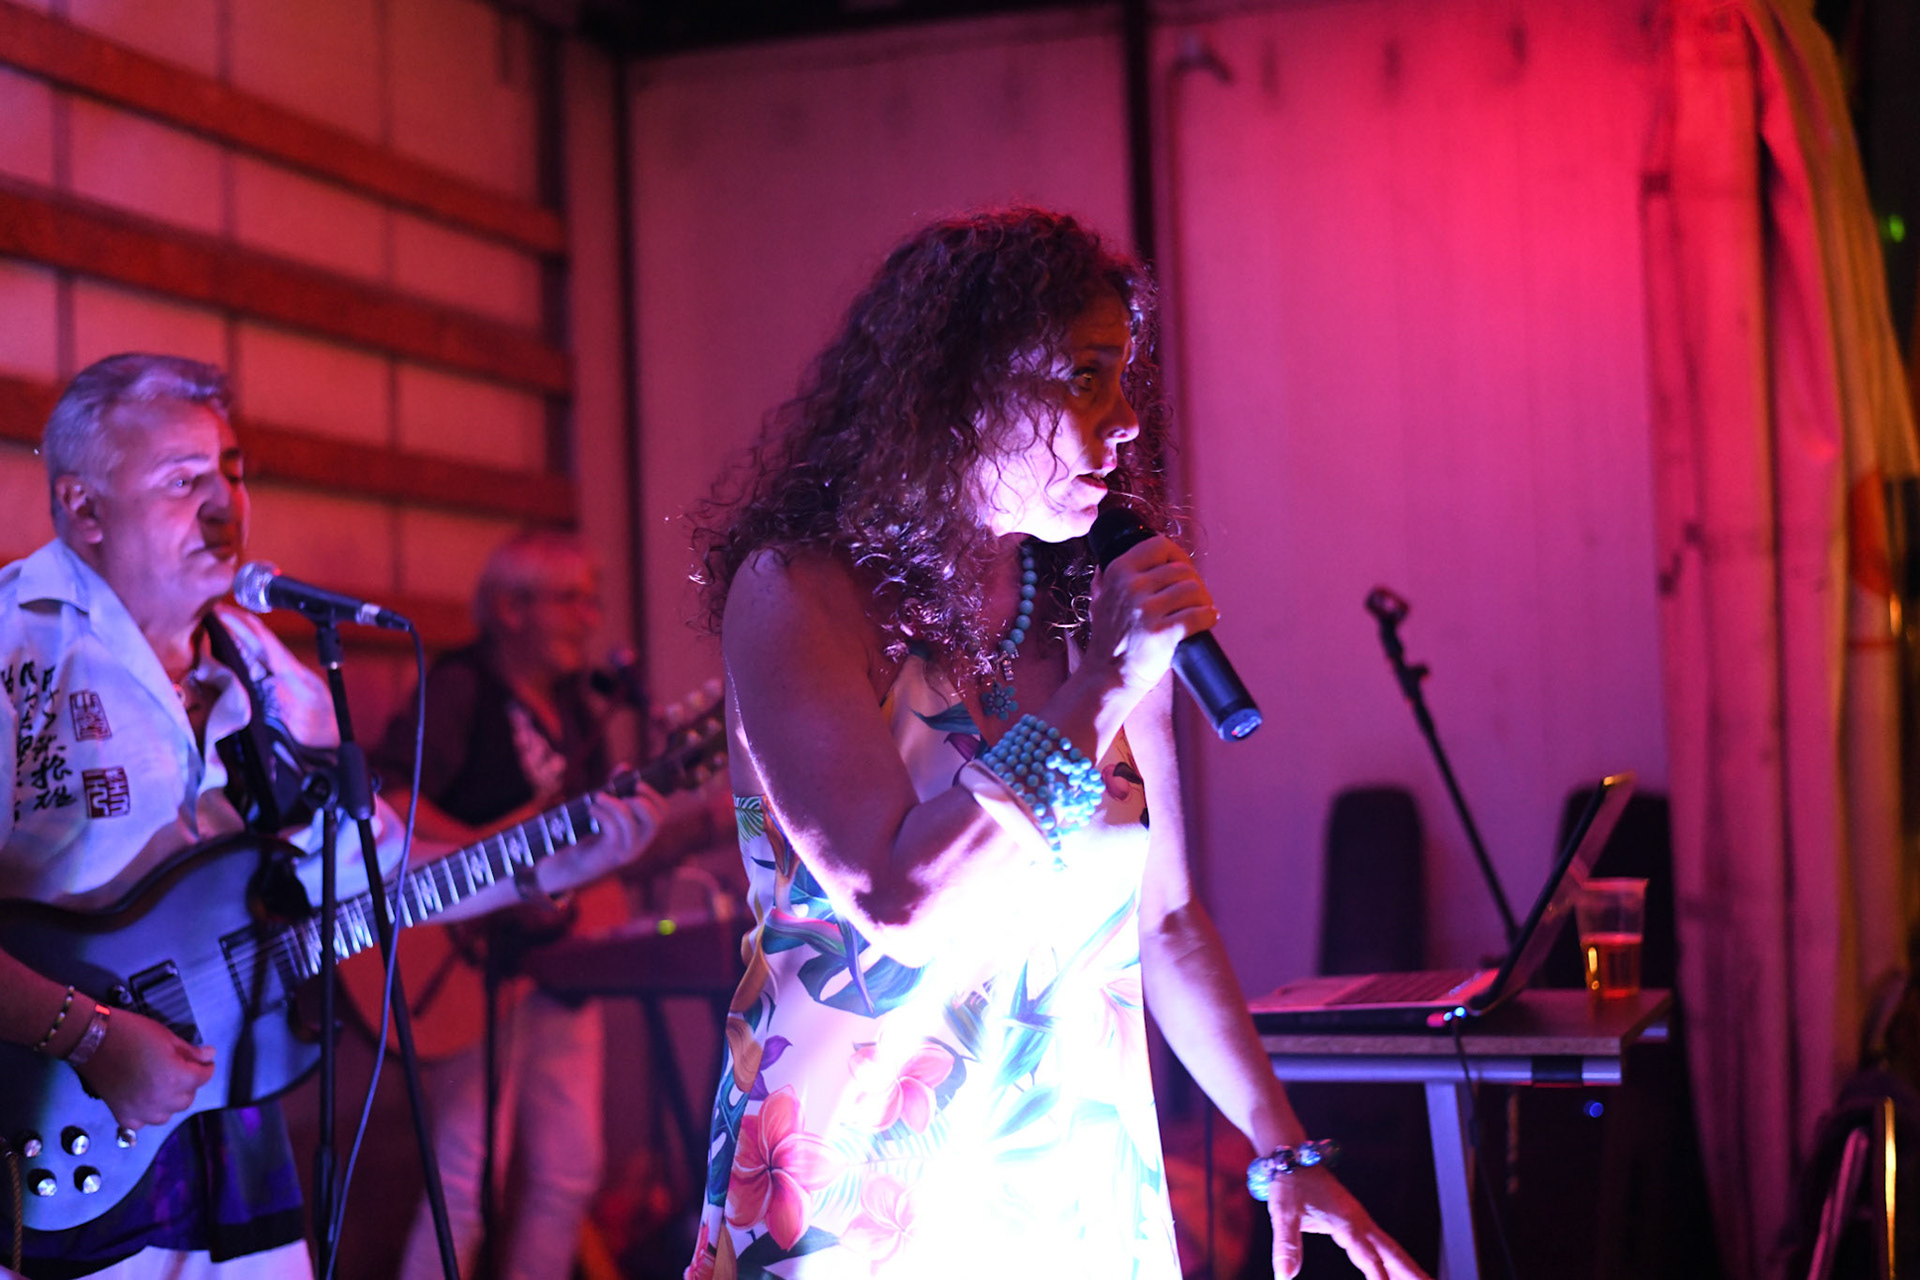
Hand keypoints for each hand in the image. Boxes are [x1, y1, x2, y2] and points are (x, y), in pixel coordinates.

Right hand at [72, 1006, 215, 1130]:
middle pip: (187, 1099)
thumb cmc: (132, 1033)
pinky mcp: (121, 1115)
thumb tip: (209, 1056)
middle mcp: (160, 1100)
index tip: (205, 1062)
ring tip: (164, 1085)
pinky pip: (142, 1123)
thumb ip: (190, 1052)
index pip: (203, 1078)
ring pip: (167, 1114)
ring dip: (170, 1101)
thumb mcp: (167, 1037)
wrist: (93, 1040)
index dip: (206, 1068)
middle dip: (189, 1084)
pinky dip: (146, 1113)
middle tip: (182, 1070)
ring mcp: (140, 1111)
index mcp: (175, 1078)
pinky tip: (144, 1100)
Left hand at [539, 784, 666, 892]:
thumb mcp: (608, 809)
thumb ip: (617, 788)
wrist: (574, 863)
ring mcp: (627, 851)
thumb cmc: (593, 833)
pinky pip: (612, 829)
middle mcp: (641, 843)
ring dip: (614, 804)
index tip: (638, 784)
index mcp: (643, 832)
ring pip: (630, 823)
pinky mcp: (610, 854)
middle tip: (623, 794)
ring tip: (599, 797)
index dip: (654, 796)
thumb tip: (625, 767)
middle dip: (640, 802)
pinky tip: (592, 809)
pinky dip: (602, 814)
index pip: (663, 813)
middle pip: (654, 820)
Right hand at [1085, 534, 1217, 695]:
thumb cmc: (1110, 641)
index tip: (1182, 571)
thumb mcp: (1099, 601)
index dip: (1177, 556)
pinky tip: (1207, 620)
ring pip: (1194, 590)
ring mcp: (1146, 611)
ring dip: (1204, 601)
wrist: (1109, 677)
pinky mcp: (1163, 633)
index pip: (1160, 545)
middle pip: (1183, 570)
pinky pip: (1199, 615)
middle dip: (1195, 583)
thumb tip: (1110, 556)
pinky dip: (1208, 617)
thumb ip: (1106, 578)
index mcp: (1118, 572)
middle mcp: (1131, 587)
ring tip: (1200, 611)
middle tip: (1194, 599)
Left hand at [1267, 1168, 1429, 1279]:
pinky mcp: (1356, 1222)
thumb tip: (1284, 1277)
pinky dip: (1393, 1261)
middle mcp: (1360, 1223)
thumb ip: (1286, 1245)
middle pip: (1393, 1253)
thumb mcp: (1282, 1213)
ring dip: (1408, 1268)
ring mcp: (1361, 1222)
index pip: (1369, 1257)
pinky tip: (1395, 1274)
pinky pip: (1380, 1246)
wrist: (1293, 1158)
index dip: (1380, 1277)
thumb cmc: (1288, 1184)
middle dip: (1412, 1274)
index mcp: (1347, 1223)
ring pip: (1391, 1250)